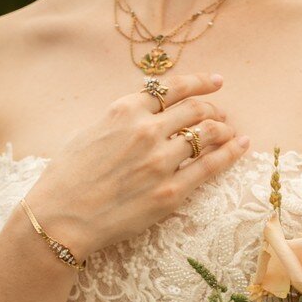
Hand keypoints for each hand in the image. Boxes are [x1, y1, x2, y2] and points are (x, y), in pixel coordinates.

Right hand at [22, 71, 249, 259]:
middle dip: (213, 107)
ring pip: (208, 133)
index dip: (200, 82)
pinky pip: (211, 166)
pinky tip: (241, 145)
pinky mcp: (171, 192)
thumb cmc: (67, 178)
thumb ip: (120, 119)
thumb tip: (145, 111)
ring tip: (230, 132)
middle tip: (221, 112)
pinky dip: (231, 152)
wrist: (60, 220)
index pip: (172, 88)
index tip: (215, 82)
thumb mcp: (89, 132)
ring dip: (224, 129)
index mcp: (124, 111)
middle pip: (196, 109)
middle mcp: (146, 131)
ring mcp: (161, 162)